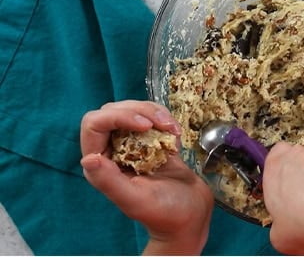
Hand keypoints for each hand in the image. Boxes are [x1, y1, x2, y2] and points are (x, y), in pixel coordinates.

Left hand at [80, 100, 210, 254]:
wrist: (192, 216)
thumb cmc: (164, 213)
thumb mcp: (135, 200)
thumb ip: (109, 181)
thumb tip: (88, 158)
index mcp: (101, 166)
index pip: (95, 125)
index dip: (118, 117)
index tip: (146, 125)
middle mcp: (113, 152)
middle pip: (114, 111)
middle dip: (140, 111)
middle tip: (164, 125)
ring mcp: (133, 146)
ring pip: (134, 110)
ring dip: (155, 113)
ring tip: (173, 129)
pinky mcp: (152, 143)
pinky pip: (153, 118)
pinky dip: (166, 119)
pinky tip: (176, 135)